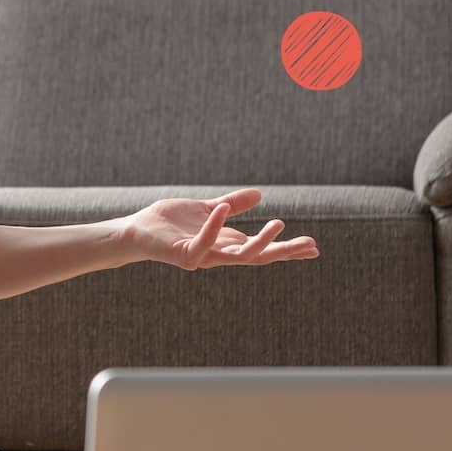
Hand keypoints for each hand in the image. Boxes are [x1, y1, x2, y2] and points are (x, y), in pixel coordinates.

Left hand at [117, 187, 318, 271]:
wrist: (137, 230)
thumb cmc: (170, 222)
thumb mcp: (208, 208)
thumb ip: (232, 204)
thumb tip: (260, 194)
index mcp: (226, 243)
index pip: (262, 249)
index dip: (286, 249)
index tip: (314, 247)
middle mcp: (218, 253)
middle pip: (258, 256)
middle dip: (285, 252)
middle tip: (311, 245)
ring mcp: (203, 256)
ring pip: (238, 255)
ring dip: (260, 241)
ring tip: (278, 223)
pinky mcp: (184, 255)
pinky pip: (204, 243)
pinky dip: (214, 226)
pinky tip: (221, 208)